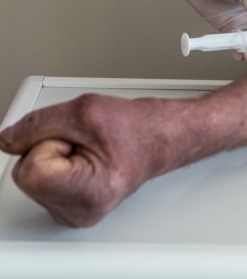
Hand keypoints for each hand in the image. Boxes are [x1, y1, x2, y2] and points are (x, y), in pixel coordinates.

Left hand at [0, 95, 161, 227]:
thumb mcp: (84, 109)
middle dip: (48, 147)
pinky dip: (55, 164)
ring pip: (31, 177)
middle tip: (81, 141)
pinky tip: (81, 159)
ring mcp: (73, 213)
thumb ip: (37, 124)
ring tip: (85, 149)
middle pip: (27, 174)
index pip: (30, 171)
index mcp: (89, 193)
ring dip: (53, 154)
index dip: (47, 143)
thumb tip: (8, 139)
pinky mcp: (67, 208)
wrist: (156, 138)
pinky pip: (40, 181)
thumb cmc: (133, 126)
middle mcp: (79, 212)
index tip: (74, 139)